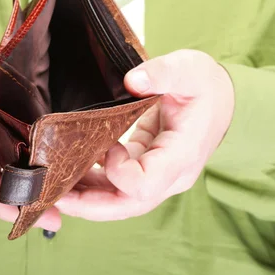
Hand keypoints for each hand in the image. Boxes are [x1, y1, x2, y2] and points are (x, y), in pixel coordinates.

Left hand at [55, 49, 234, 220]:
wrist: (221, 99)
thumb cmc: (205, 85)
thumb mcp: (189, 69)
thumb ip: (163, 73)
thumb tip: (132, 80)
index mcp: (181, 156)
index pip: (144, 186)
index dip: (118, 171)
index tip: (105, 144)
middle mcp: (170, 175)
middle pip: (127, 205)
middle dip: (89, 205)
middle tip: (53, 195)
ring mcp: (158, 176)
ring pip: (120, 201)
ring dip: (85, 198)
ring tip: (52, 188)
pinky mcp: (145, 168)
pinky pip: (117, 185)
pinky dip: (92, 183)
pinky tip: (68, 172)